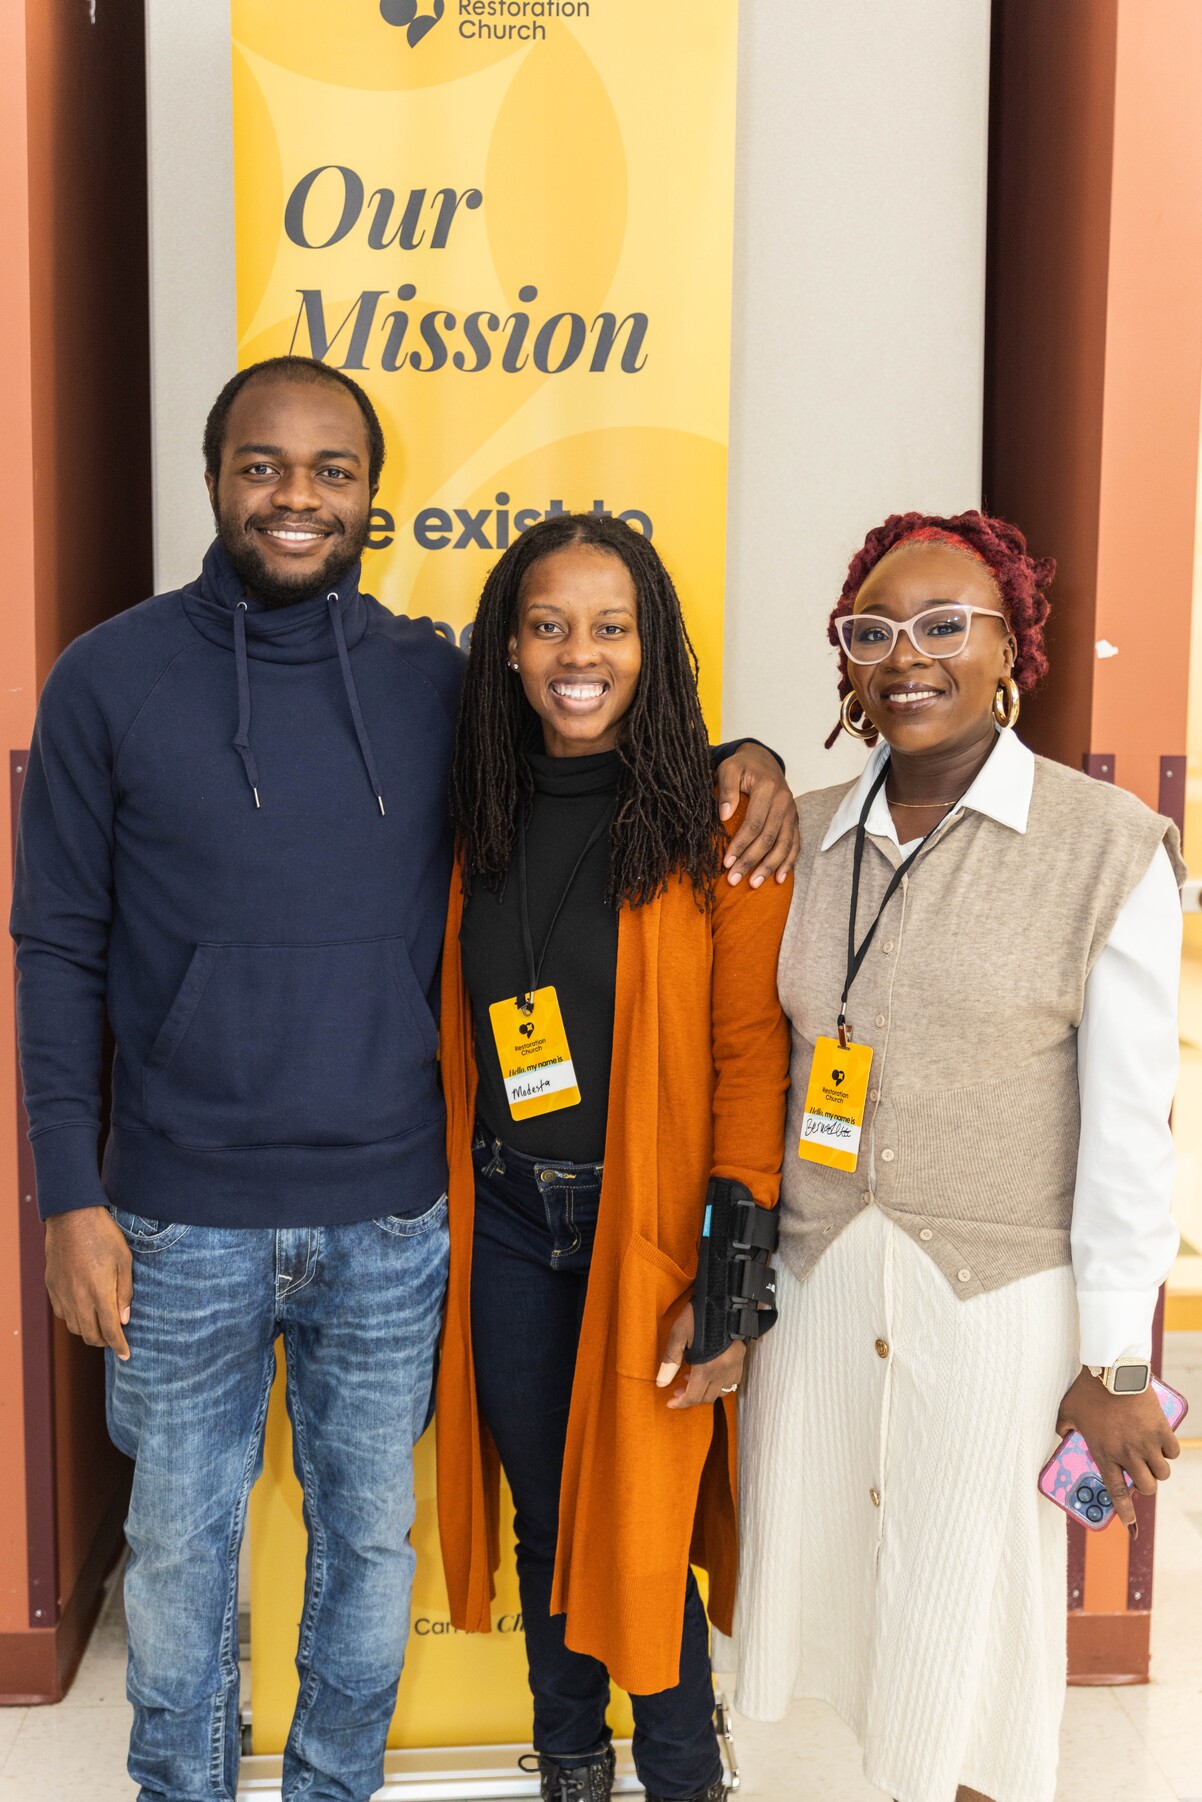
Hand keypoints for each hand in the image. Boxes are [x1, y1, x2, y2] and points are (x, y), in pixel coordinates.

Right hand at [45, 1207, 132, 1360]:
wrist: (72, 1217)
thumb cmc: (104, 1236)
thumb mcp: (125, 1261)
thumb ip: (124, 1292)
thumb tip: (124, 1319)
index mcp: (99, 1292)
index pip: (110, 1330)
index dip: (119, 1346)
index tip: (127, 1355)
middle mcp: (78, 1298)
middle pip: (90, 1335)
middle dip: (105, 1342)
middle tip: (116, 1339)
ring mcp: (62, 1294)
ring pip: (74, 1327)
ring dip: (88, 1332)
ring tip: (101, 1326)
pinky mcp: (52, 1287)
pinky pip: (62, 1313)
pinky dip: (74, 1319)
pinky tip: (83, 1311)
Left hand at [656, 1300, 746, 1407]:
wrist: (725, 1299)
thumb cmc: (700, 1315)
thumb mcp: (679, 1334)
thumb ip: (670, 1361)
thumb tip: (661, 1383)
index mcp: (707, 1368)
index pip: (693, 1396)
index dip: (681, 1404)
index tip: (670, 1403)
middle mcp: (723, 1372)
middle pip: (707, 1397)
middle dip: (690, 1398)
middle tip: (678, 1390)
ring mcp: (734, 1367)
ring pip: (721, 1393)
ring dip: (705, 1393)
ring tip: (692, 1380)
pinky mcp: (741, 1360)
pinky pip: (732, 1383)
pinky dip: (719, 1385)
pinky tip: (710, 1374)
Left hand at [715, 744, 798, 887]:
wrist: (763, 760)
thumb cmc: (741, 766)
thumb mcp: (729, 769)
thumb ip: (726, 789)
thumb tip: (724, 816)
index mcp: (768, 789)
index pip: (753, 823)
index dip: (740, 845)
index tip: (725, 862)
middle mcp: (784, 802)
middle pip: (768, 838)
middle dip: (751, 861)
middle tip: (734, 879)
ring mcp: (792, 813)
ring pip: (784, 845)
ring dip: (769, 866)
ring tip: (754, 883)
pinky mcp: (795, 821)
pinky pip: (795, 844)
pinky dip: (788, 862)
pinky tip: (778, 878)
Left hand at [1056, 1367, 1178, 1535]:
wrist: (1112, 1370)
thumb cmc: (1087, 1390)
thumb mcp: (1067, 1411)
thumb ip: (1064, 1428)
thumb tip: (1062, 1435)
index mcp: (1104, 1454)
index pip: (1116, 1492)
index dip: (1124, 1512)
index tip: (1129, 1525)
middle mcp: (1127, 1454)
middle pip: (1146, 1487)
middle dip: (1143, 1485)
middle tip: (1138, 1474)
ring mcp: (1146, 1443)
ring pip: (1162, 1473)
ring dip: (1157, 1469)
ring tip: (1149, 1458)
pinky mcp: (1161, 1429)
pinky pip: (1172, 1451)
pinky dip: (1169, 1450)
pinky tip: (1161, 1443)